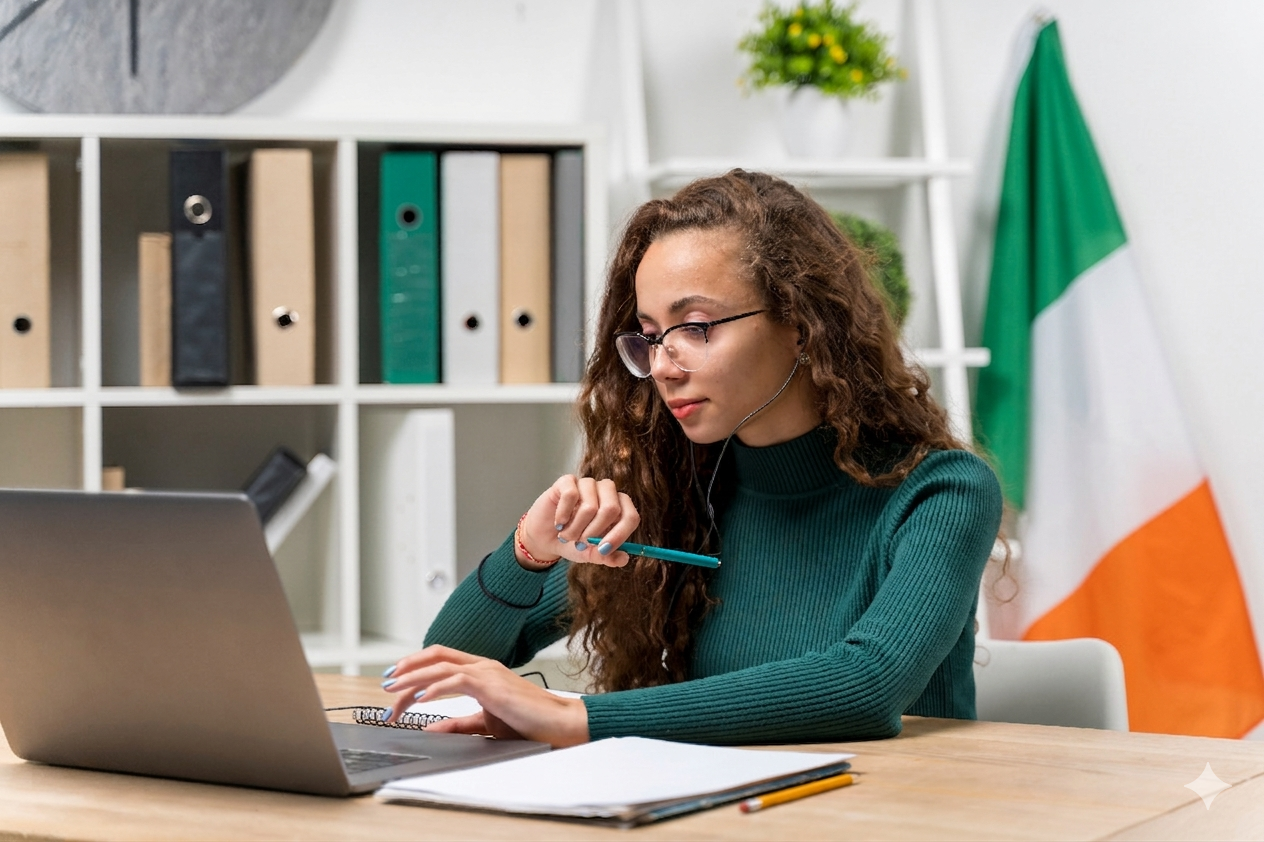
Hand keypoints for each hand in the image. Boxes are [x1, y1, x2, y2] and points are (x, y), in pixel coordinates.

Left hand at [381, 645, 588, 747]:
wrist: (559, 723)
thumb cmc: (528, 722)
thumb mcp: (485, 723)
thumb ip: (458, 724)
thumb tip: (430, 728)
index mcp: (481, 671)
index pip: (440, 660)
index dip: (414, 668)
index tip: (395, 683)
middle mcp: (482, 666)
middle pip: (435, 656)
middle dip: (406, 667)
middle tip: (385, 682)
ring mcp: (487, 672)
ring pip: (440, 665)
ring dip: (412, 678)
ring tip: (393, 691)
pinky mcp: (491, 685)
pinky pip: (456, 680)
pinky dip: (433, 687)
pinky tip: (419, 698)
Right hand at [516, 475, 640, 569]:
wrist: (545, 538)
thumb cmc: (573, 542)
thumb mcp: (590, 554)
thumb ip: (607, 557)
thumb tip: (624, 559)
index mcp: (619, 509)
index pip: (630, 516)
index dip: (619, 534)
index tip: (603, 549)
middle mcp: (607, 492)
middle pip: (611, 509)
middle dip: (593, 533)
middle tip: (580, 543)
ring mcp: (588, 484)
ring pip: (589, 506)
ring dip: (575, 528)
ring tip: (567, 535)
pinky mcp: (567, 481)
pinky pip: (570, 495)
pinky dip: (563, 514)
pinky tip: (559, 522)